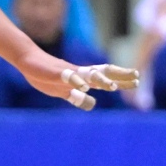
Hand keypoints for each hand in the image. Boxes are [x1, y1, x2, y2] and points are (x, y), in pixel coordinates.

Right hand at [22, 53, 137, 111]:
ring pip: (87, 74)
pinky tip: (83, 87)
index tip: (137, 80)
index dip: (122, 78)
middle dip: (120, 76)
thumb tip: (92, 104)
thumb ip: (77, 97)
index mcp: (82, 77)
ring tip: (112, 87)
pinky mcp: (55, 73)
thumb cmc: (46, 75)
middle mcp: (79, 72)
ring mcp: (68, 72)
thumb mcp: (63, 92)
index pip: (106, 76)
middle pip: (103, 72)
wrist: (27, 61)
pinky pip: (67, 76)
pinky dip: (76, 81)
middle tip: (137, 77)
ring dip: (100, 80)